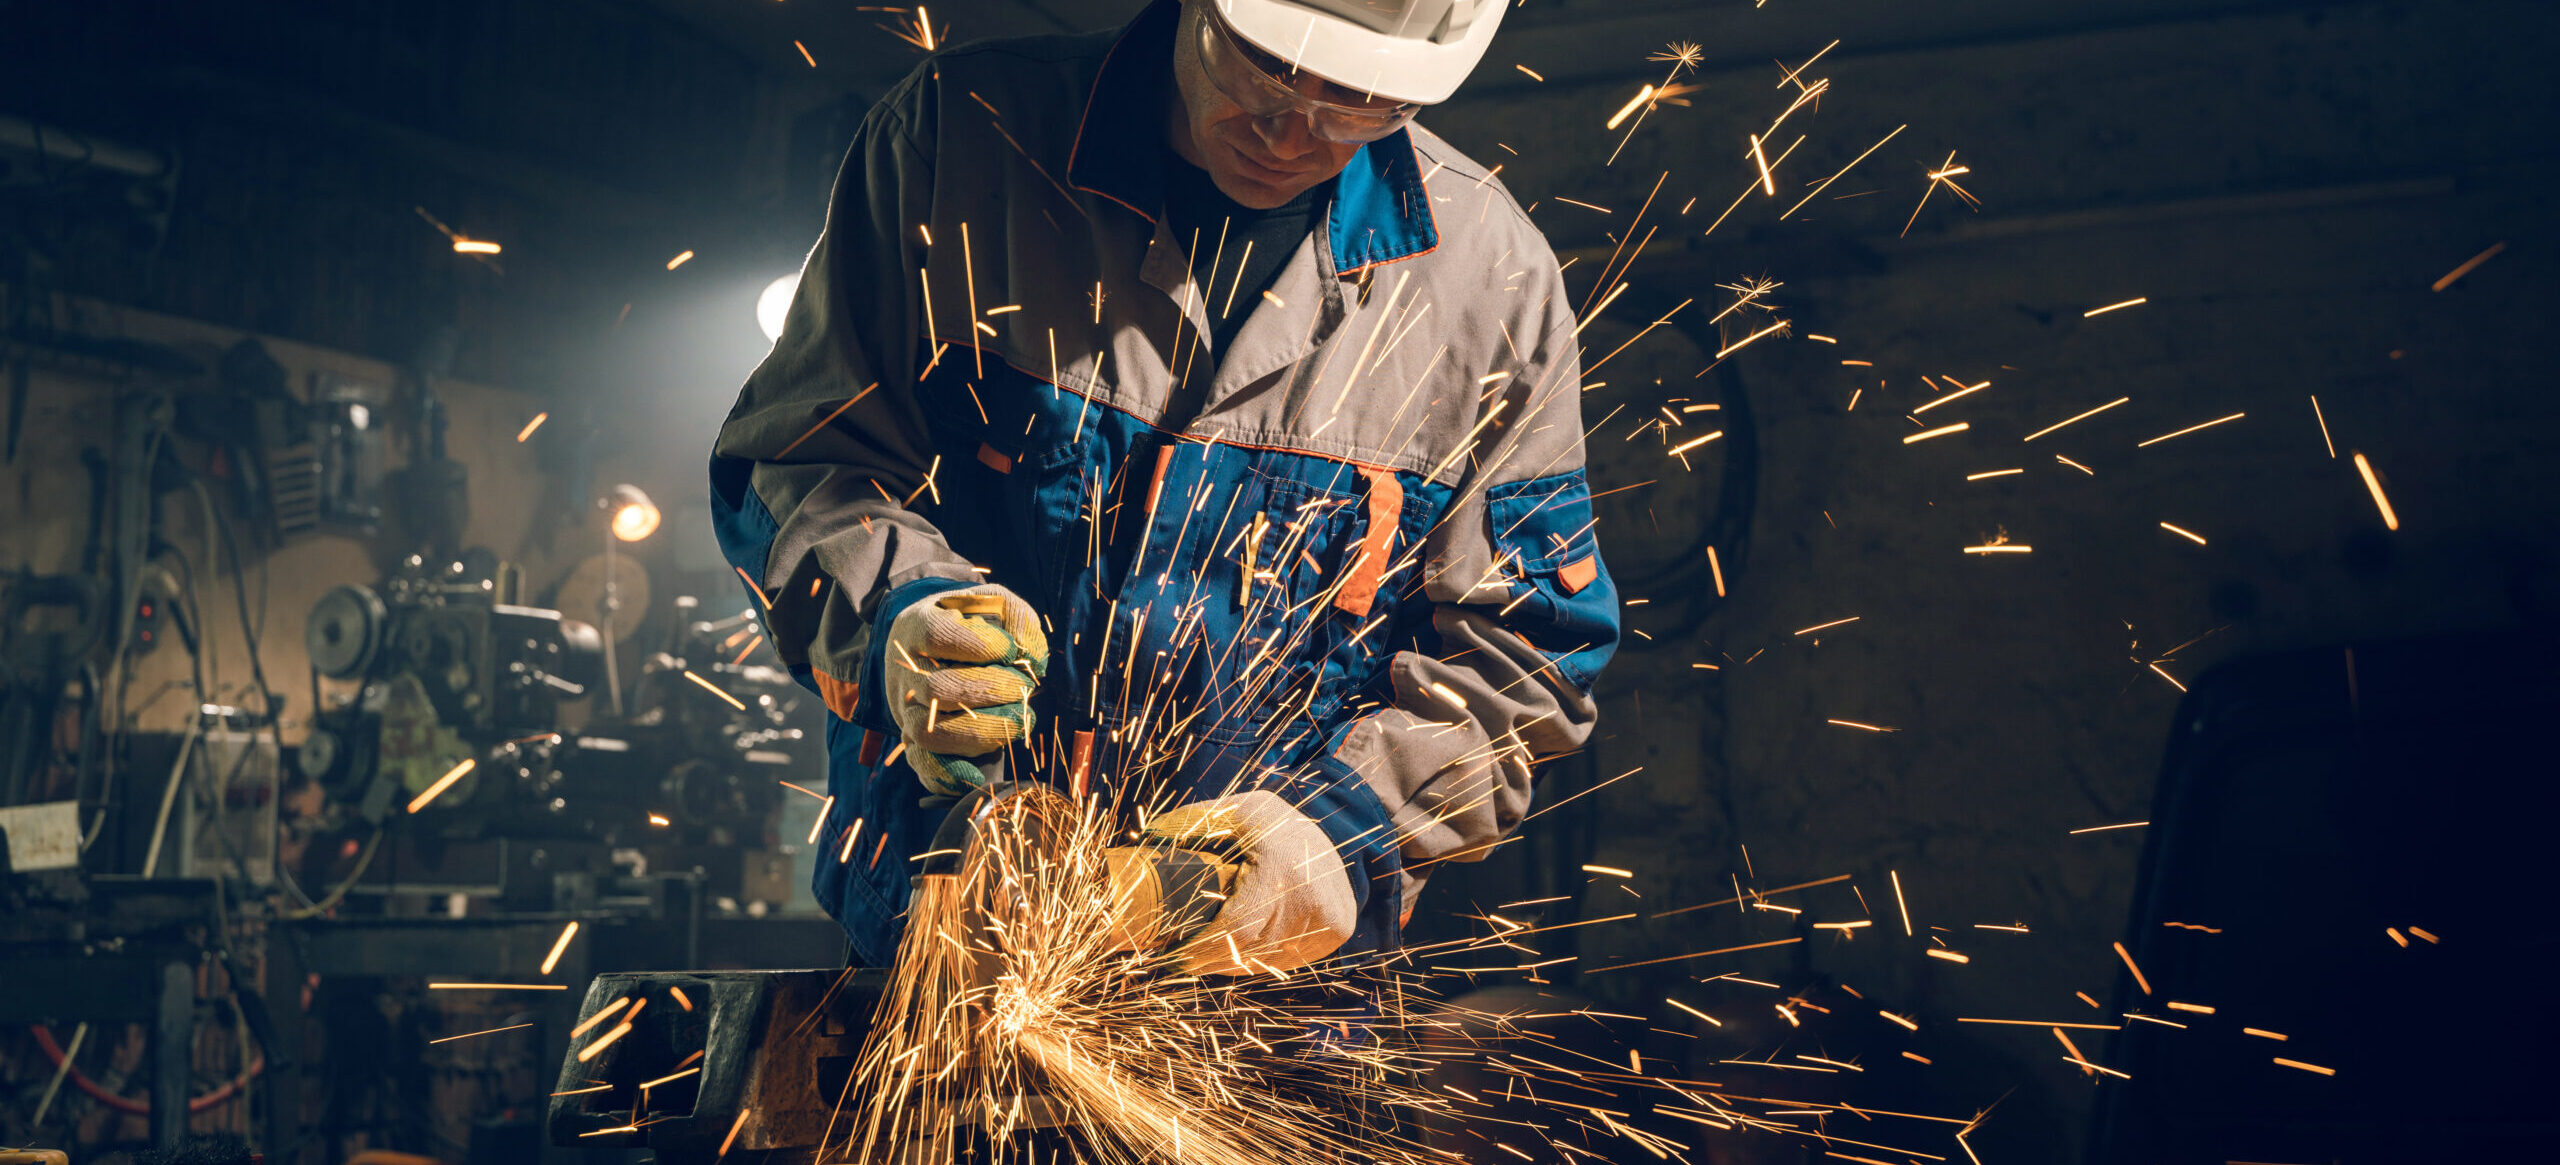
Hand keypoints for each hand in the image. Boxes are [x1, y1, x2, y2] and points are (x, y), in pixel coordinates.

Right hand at [883, 583, 1046, 795]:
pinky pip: (922, 764)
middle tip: (1023, 688)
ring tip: (1019, 722)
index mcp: (917, 626)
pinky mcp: (912, 738)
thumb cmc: (968, 621)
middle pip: (938, 690)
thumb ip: (1017, 619)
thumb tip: (1034, 659)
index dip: (981, 646)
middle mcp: (906, 670)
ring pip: (931, 733)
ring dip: (982, 734)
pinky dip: (948, 775)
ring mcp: (906, 707)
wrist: (926, 641)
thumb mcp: (991, 602)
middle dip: (991, 693)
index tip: (1010, 650)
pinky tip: (979, 774)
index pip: (938, 636)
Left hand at [1103, 790, 1355, 974]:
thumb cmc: (1268, 824)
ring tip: (1203, 955)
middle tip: (1180, 956)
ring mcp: (1329, 918)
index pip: (1236, 930)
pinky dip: (1258, 961)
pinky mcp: (1337, 932)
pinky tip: (1237, 954)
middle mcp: (1312, 897)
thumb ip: (1189, 823)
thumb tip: (1146, 836)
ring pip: (1266, 961)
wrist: (1324, 834)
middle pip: (1249, 951)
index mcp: (1282, 868)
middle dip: (1208, 959)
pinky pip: (1286, 961)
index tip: (1174, 956)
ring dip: (1231, 964)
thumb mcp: (1231, 813)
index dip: (1202, 950)